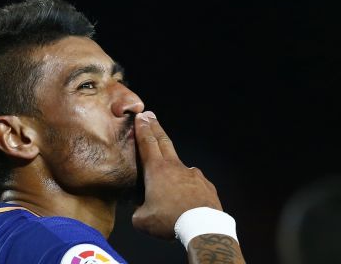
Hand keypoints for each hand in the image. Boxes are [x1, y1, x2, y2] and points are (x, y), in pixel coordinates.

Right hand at [131, 111, 222, 239]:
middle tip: (150, 116)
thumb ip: (138, 210)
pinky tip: (186, 196)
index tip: (140, 117)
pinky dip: (187, 184)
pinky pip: (193, 181)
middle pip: (163, 142)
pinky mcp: (206, 185)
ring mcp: (193, 174)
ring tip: (167, 177)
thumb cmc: (169, 221)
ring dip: (172, 164)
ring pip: (179, 165)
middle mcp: (175, 167)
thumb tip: (140, 210)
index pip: (147, 143)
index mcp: (156, 170)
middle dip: (155, 128)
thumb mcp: (142, 219)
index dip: (142, 129)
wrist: (203, 227)